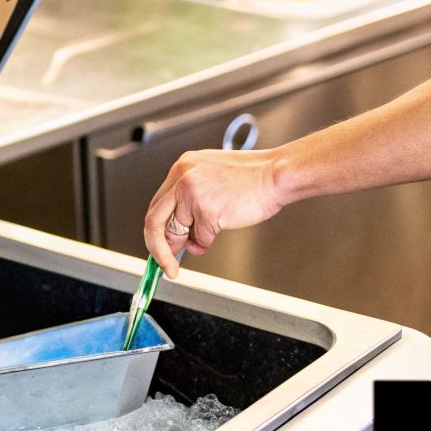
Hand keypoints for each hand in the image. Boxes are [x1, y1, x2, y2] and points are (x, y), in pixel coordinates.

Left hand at [143, 148, 287, 278]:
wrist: (276, 174)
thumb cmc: (252, 178)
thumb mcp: (211, 181)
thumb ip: (189, 204)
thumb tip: (176, 236)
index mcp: (182, 167)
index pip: (157, 204)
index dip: (157, 230)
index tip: (160, 245)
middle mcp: (182, 177)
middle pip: (154, 220)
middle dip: (159, 247)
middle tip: (166, 263)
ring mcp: (192, 193)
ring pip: (179, 232)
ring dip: (194, 241)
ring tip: (213, 229)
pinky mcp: (205, 210)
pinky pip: (200, 238)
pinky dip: (210, 240)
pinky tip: (226, 221)